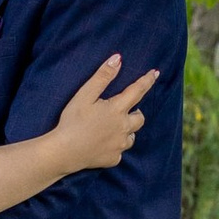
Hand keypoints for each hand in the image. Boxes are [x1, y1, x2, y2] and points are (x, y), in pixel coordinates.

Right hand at [51, 53, 158, 174]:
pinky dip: (116, 145)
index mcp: (117, 110)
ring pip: (132, 136)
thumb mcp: (84, 95)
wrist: (63, 152)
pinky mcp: (114, 159)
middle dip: (136, 112)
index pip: (138, 91)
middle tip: (124, 110)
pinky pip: (121, 151)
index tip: (155, 73)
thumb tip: (118, 58)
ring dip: (127, 130)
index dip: (147, 81)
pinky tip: (104, 144)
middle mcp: (123, 128)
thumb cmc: (72, 121)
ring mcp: (120, 145)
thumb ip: (103, 76)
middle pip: (140, 118)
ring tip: (113, 128)